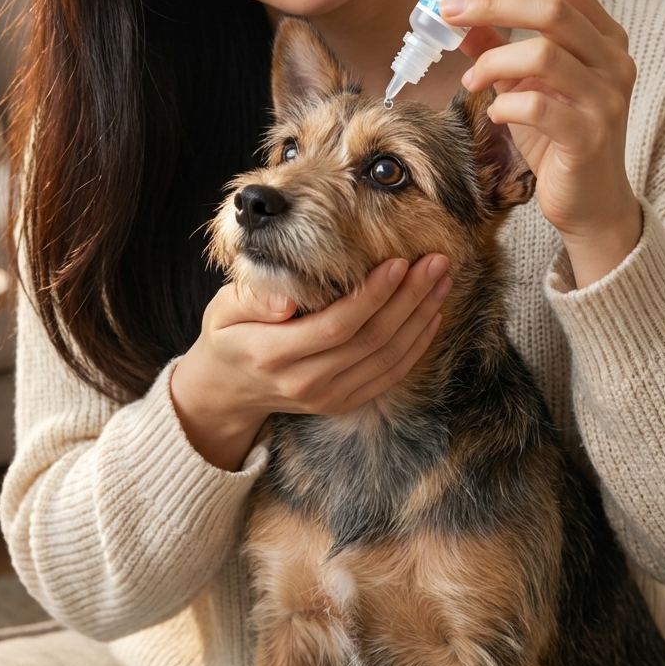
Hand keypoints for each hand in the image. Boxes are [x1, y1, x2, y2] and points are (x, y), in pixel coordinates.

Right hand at [170, 255, 450, 470]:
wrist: (226, 391)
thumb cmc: (227, 335)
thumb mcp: (223, 310)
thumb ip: (253, 301)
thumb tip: (288, 298)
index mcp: (273, 354)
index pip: (335, 326)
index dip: (372, 297)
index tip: (399, 263)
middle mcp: (304, 382)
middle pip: (370, 341)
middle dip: (409, 299)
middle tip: (435, 263)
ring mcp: (327, 397)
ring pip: (387, 358)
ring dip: (420, 318)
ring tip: (441, 281)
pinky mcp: (343, 403)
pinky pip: (389, 376)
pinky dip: (416, 346)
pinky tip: (432, 316)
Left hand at [439, 0, 641, 289]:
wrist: (589, 202)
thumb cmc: (556, 137)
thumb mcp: (525, 84)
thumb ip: (498, 48)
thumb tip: (458, 15)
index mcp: (603, 37)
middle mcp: (613, 60)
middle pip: (552, 9)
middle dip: (491, 4)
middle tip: (448, 12)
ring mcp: (606, 97)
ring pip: (543, 54)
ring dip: (492, 62)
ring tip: (470, 80)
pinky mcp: (590, 136)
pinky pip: (538, 105)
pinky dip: (504, 104)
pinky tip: (493, 113)